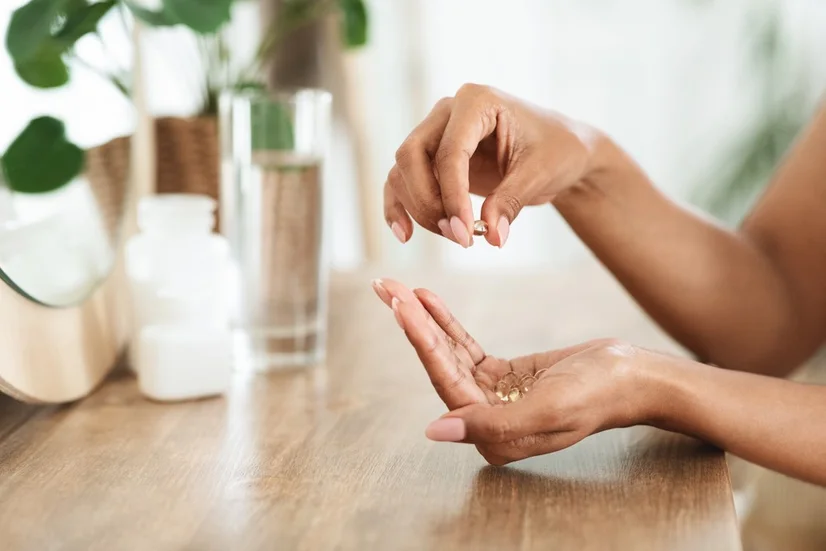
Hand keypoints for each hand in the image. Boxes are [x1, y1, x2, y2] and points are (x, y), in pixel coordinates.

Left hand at [372, 278, 651, 464]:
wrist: (631, 377)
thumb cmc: (598, 395)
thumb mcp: (547, 408)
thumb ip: (491, 424)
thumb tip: (434, 430)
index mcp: (493, 436)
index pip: (446, 382)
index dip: (421, 342)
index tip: (399, 306)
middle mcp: (486, 420)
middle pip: (439, 365)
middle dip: (412, 325)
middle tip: (386, 288)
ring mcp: (493, 397)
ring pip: (448, 354)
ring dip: (424, 320)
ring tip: (400, 288)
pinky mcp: (502, 375)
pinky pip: (466, 347)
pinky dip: (447, 323)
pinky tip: (428, 301)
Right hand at [384, 84, 604, 247]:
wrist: (561, 150)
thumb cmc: (556, 150)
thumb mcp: (541, 174)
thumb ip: (512, 201)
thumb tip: (493, 236)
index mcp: (477, 101)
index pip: (449, 151)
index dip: (453, 196)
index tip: (466, 233)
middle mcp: (447, 112)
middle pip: (411, 156)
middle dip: (429, 202)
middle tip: (459, 237)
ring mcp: (435, 133)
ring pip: (403, 171)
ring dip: (420, 209)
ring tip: (456, 237)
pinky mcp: (431, 158)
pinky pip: (402, 181)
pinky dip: (400, 207)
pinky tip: (405, 234)